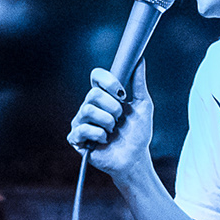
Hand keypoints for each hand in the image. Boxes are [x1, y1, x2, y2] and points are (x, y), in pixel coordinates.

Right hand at [67, 63, 153, 178]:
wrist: (134, 158)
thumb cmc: (137, 134)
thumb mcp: (143, 105)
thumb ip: (139, 83)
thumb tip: (140, 60)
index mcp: (103, 97)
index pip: (96, 77)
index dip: (108, 81)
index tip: (123, 94)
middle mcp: (89, 107)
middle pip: (93, 94)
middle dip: (112, 107)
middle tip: (120, 118)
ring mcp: (81, 122)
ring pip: (87, 110)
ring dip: (107, 121)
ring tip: (113, 131)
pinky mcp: (77, 139)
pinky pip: (83, 129)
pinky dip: (99, 135)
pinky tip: (104, 141)